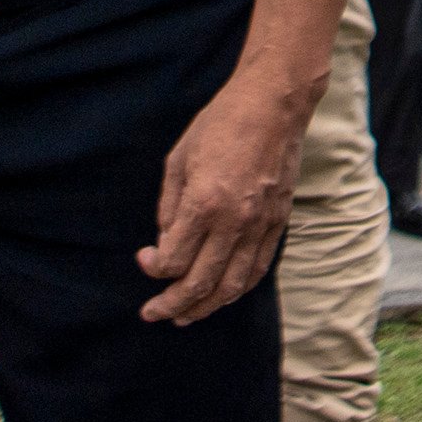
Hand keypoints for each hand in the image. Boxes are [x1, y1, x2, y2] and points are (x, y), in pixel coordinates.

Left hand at [140, 75, 310, 324]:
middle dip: (172, 305)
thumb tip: (165, 244)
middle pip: (201, 283)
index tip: (143, 258)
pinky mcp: (278, 223)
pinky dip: (237, 289)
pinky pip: (257, 269)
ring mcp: (260, 225)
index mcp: (204, 203)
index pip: (174, 259)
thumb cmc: (221, 124)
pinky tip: (221, 295)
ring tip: (185, 316)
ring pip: (232, 285)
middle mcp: (234, 222)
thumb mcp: (179, 158)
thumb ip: (169, 207)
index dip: (153, 267)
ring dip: (205, 307)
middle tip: (153, 313)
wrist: (273, 104)